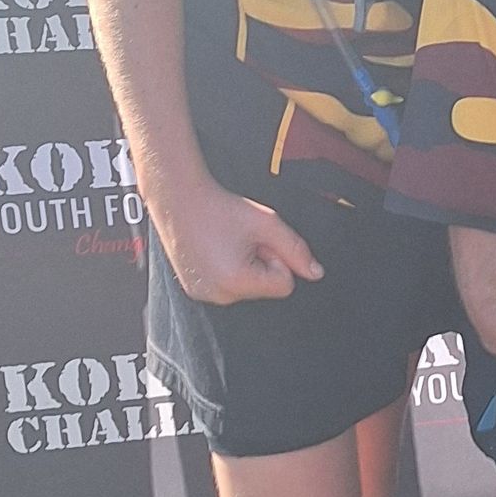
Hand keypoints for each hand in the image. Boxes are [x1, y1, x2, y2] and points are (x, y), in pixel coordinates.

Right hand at [160, 180, 322, 304]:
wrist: (178, 200)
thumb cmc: (223, 208)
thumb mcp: (267, 223)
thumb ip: (296, 249)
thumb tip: (317, 274)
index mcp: (237, 282)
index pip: (284, 285)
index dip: (279, 259)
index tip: (260, 241)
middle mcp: (218, 296)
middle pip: (265, 288)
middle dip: (261, 263)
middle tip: (241, 239)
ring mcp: (204, 296)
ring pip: (248, 288)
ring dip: (245, 267)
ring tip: (227, 242)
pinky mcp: (194, 291)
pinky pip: (228, 287)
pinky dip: (228, 270)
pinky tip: (215, 249)